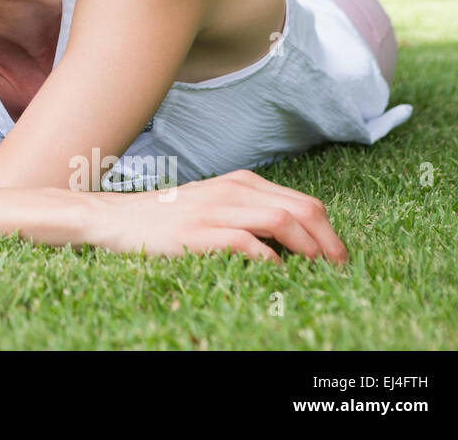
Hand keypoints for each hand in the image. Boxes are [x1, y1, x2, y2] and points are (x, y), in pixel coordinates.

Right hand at [92, 168, 347, 263]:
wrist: (117, 219)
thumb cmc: (167, 218)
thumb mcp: (212, 204)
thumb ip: (248, 212)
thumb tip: (292, 238)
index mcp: (242, 182)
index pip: (304, 202)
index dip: (330, 232)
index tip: (338, 259)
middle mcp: (234, 190)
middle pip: (304, 209)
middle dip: (331, 243)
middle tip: (340, 270)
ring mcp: (217, 209)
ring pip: (285, 221)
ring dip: (311, 251)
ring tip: (319, 273)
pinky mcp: (200, 232)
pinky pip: (251, 244)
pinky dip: (273, 262)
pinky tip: (277, 275)